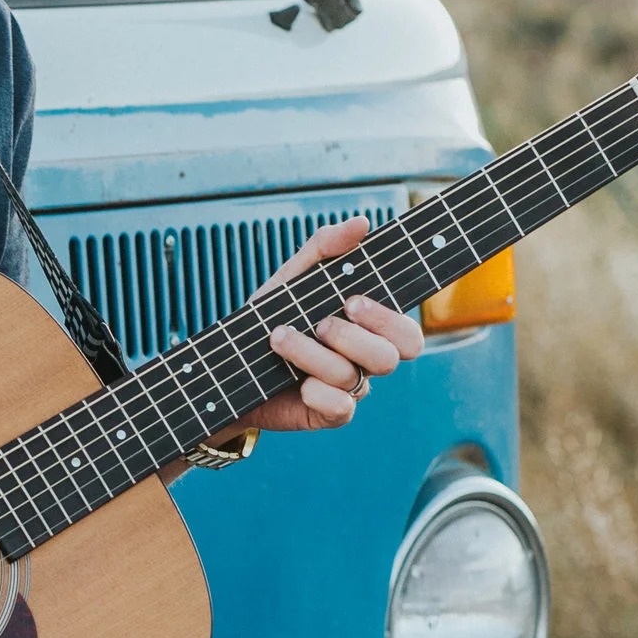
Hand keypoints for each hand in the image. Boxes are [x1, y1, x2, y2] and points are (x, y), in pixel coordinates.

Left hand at [251, 217, 425, 432]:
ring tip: (279, 337)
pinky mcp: (327, 413)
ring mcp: (348, 389)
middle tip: (322, 322)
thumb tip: (362, 224)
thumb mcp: (293, 278)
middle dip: (356, 337)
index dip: (390, 319)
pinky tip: (295, 383)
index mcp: (368, 328)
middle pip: (391, 357)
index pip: (407, 332)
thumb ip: (325, 249)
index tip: (353, 300)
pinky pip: (339, 408)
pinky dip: (316, 393)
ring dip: (313, 355)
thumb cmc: (269, 318)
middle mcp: (365, 359)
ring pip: (353, 376)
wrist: (229, 364)